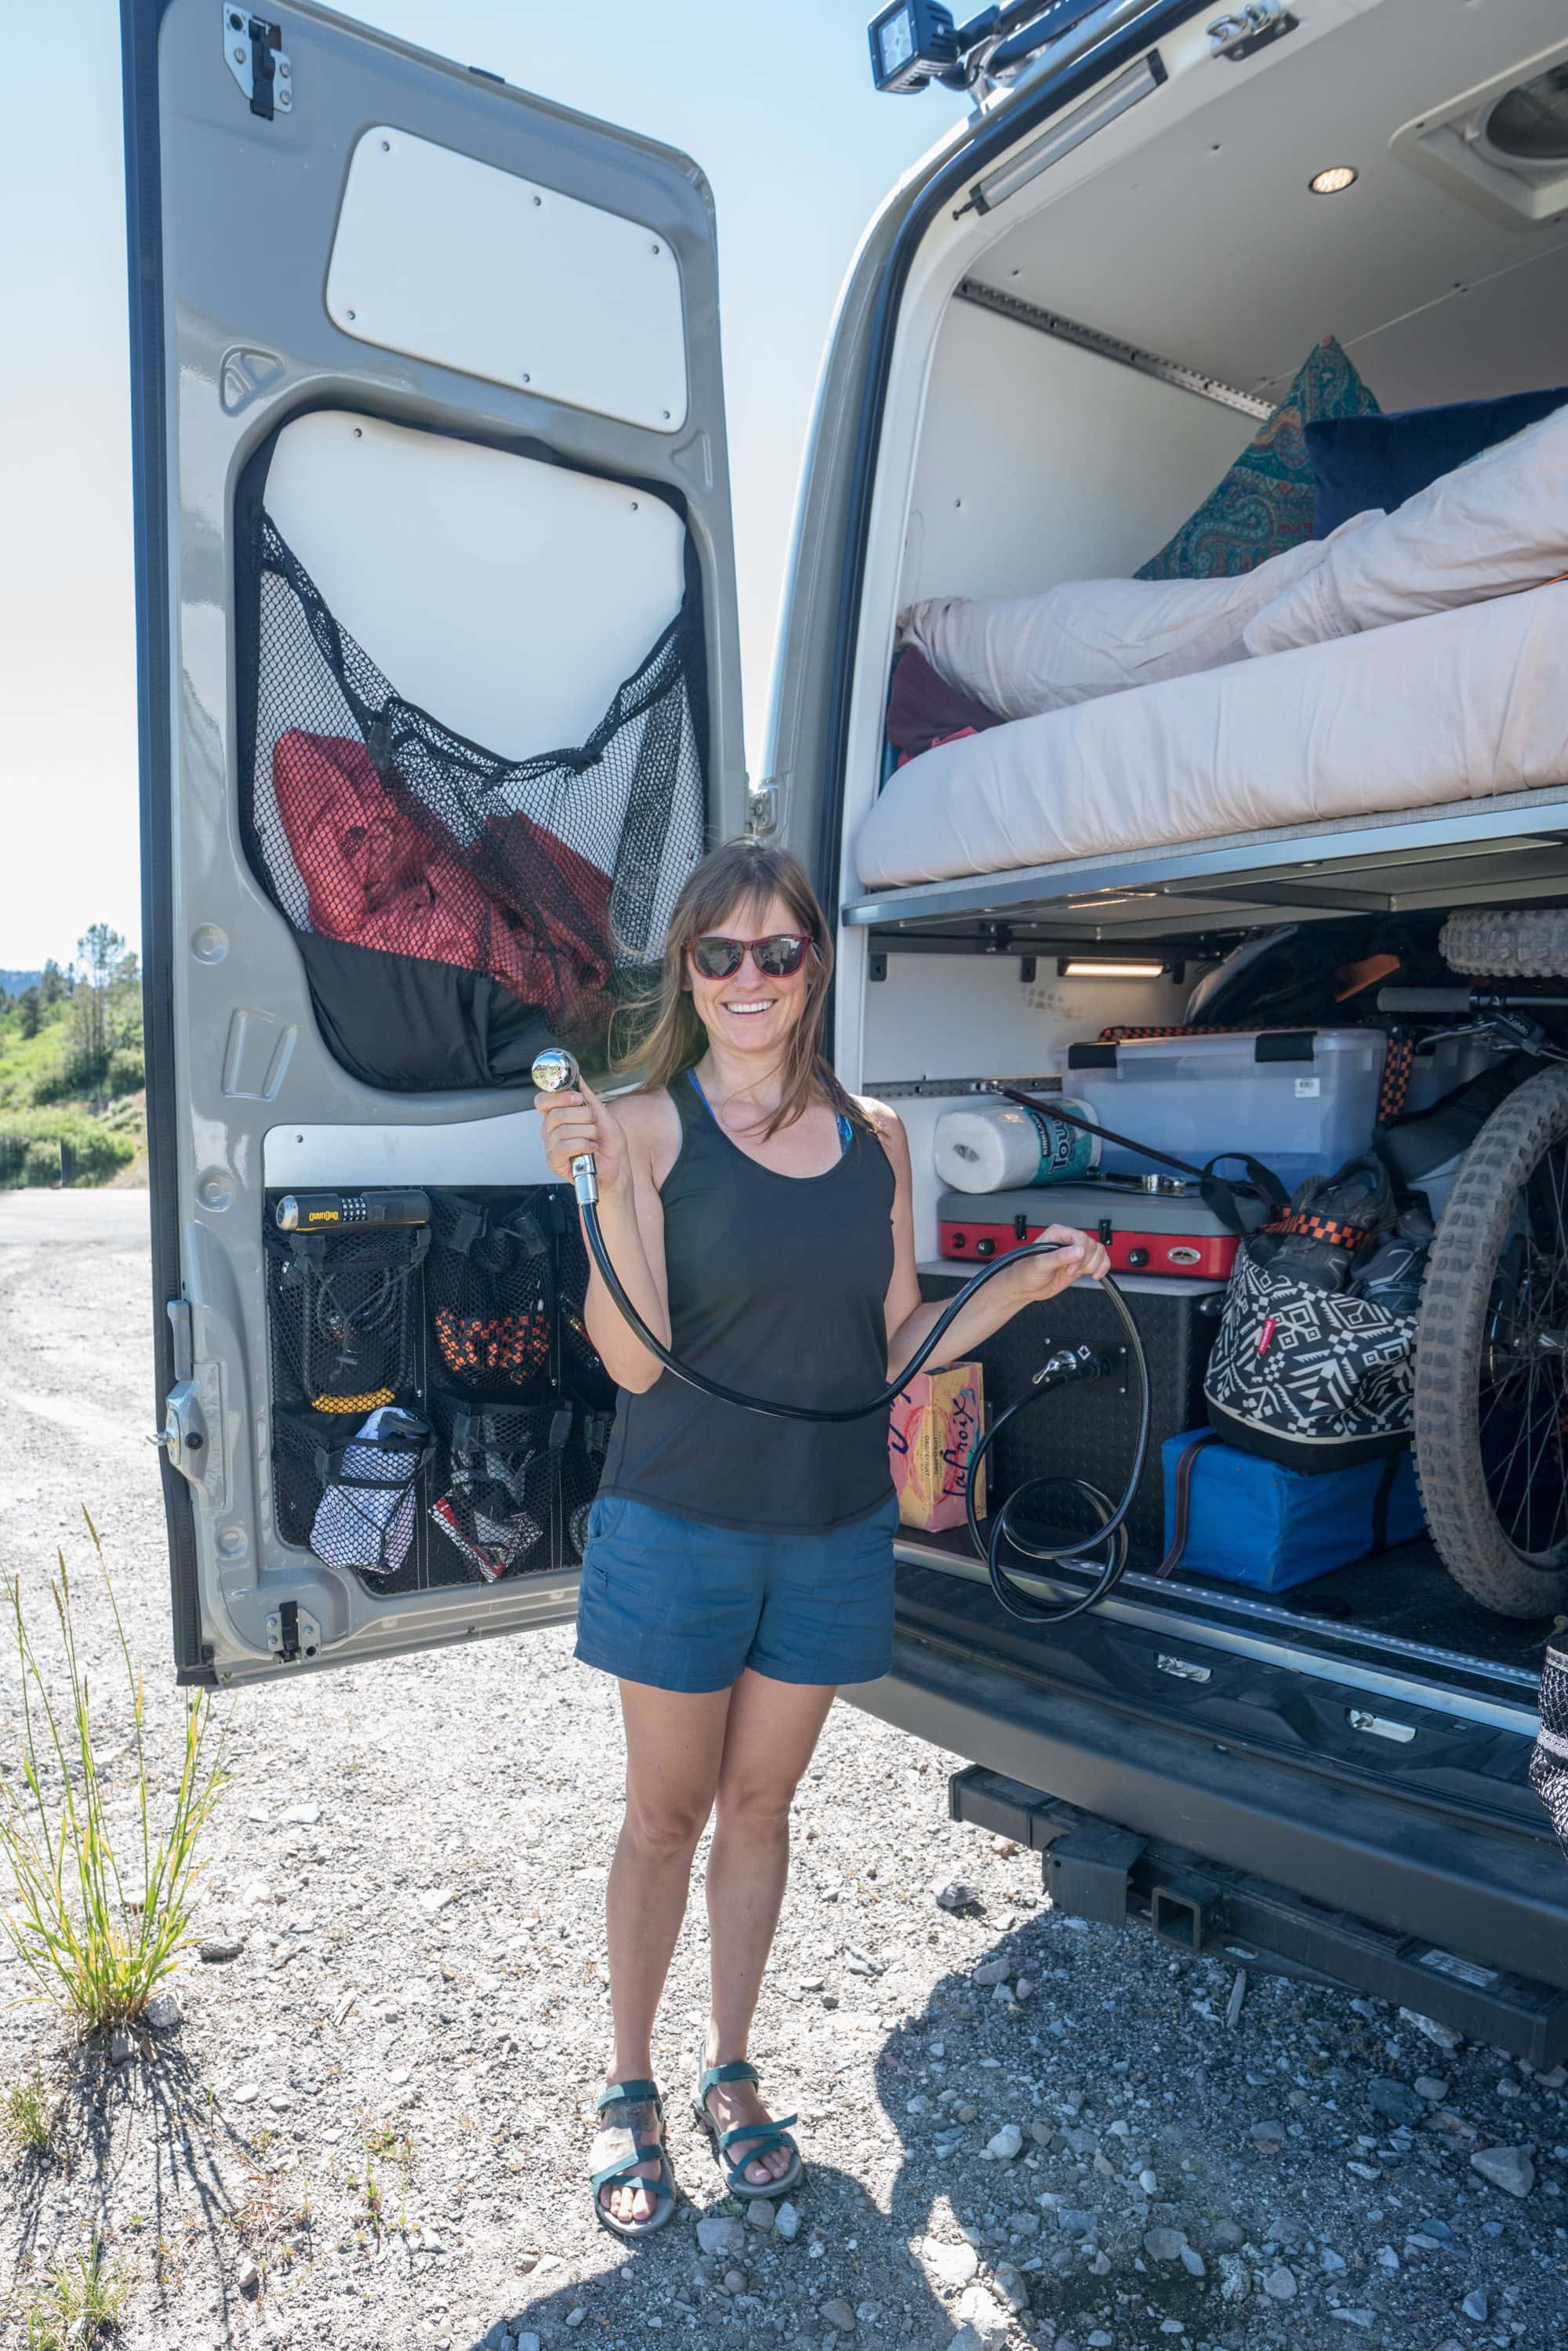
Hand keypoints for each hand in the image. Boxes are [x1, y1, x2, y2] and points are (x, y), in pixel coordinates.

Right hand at [534, 1076, 628, 1195]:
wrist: (617, 1170)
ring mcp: (551, 1146)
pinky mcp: (554, 1162)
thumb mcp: (604, 1116)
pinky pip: (562, 1147)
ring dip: (586, 1133)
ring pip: (562, 1130)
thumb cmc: (611, 1147)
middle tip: (593, 1123)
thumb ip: (589, 1098)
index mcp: (560, 1117)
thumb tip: (579, 1079)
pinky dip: (581, 1145)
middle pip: (555, 1113)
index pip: (543, 1101)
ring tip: (595, 1139)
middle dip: (582, 1116)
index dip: (558, 1096)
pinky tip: (590, 1148)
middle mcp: (551, 1130)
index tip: (577, 1098)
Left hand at [1005, 1224, 1109, 1304]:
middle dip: (1085, 1261)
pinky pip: (1100, 1261)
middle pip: (1091, 1244)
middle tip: (1071, 1271)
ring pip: (1098, 1252)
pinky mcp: (1081, 1264)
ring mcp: (1075, 1253)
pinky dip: (1102, 1268)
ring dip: (1093, 1265)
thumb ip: (1059, 1257)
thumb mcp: (1040, 1264)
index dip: (1080, 1252)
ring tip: (1077, 1273)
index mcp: (1057, 1233)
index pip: (1079, 1237)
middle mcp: (1068, 1240)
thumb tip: (1078, 1251)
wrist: (1024, 1288)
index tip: (1073, 1266)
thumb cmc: (1025, 1273)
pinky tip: (1095, 1275)